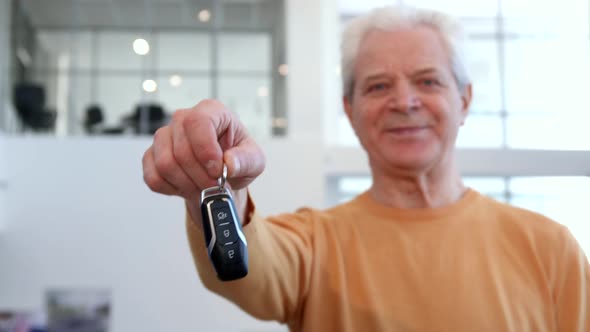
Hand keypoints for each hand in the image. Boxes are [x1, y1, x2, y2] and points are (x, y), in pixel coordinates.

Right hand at [142, 99, 265, 223]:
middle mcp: (184, 119)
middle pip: (180, 149)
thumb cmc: (238, 159)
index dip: (205, 150)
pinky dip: (173, 189)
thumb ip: (247, 160)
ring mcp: (165, 137)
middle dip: (200, 175)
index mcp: (212, 111)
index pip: (198, 122)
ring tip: (203, 188)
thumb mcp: (255, 160)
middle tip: (214, 186)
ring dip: (187, 184)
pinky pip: (154, 177)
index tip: (217, 170)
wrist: (223, 174)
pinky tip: (187, 186)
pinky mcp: (152, 156)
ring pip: (165, 164)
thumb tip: (230, 163)